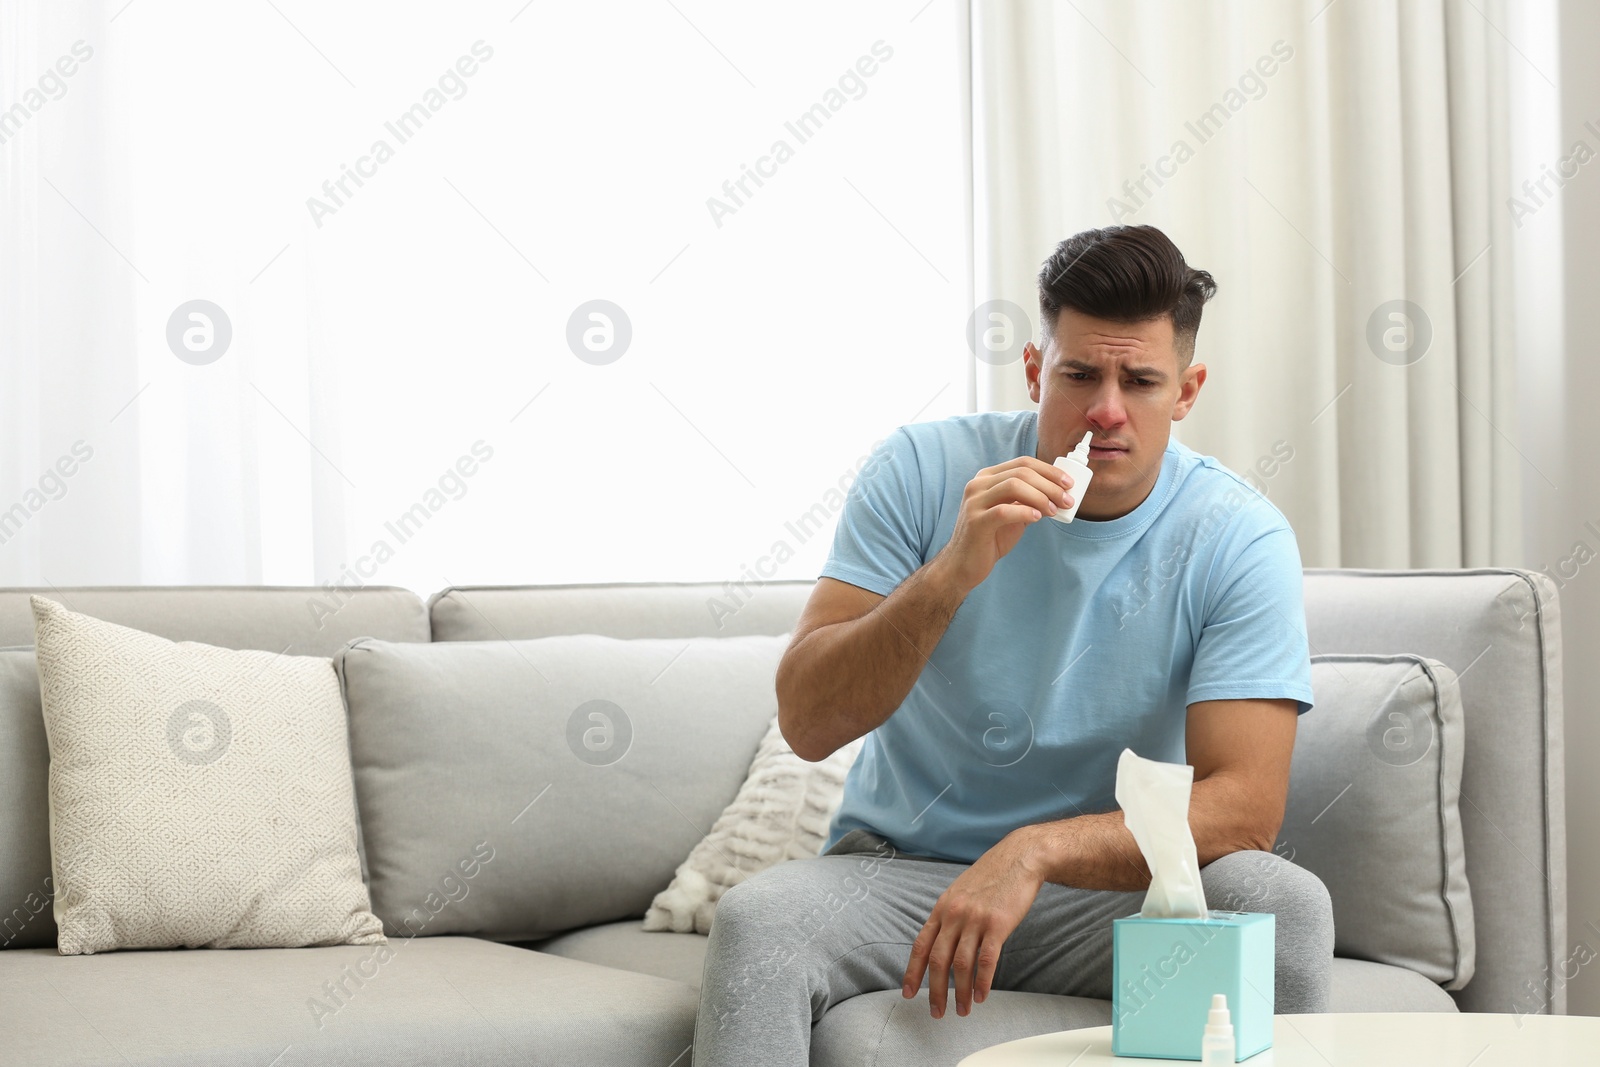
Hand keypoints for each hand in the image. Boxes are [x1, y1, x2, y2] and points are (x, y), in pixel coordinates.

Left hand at [900, 830, 1045, 1017]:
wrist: (1019, 858)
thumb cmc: (991, 877)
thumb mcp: (960, 892)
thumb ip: (949, 916)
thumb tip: (940, 944)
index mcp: (942, 908)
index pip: (920, 945)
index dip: (912, 971)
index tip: (908, 993)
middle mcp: (954, 914)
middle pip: (938, 960)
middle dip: (935, 991)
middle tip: (936, 1012)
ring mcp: (975, 919)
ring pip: (961, 965)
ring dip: (960, 992)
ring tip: (963, 1010)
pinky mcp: (998, 924)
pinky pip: (986, 960)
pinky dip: (983, 982)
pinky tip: (982, 996)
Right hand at [934, 457, 1072, 594]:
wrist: (963, 564)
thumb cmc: (990, 538)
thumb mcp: (1012, 514)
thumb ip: (1029, 501)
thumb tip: (1059, 494)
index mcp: (987, 478)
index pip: (1022, 463)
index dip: (1049, 471)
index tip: (1068, 484)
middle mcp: (978, 485)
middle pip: (1021, 473)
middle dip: (1050, 485)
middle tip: (1067, 500)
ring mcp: (974, 502)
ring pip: (1013, 486)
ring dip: (1040, 497)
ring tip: (1053, 511)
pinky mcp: (976, 522)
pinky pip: (1004, 511)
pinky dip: (1025, 512)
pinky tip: (1037, 518)